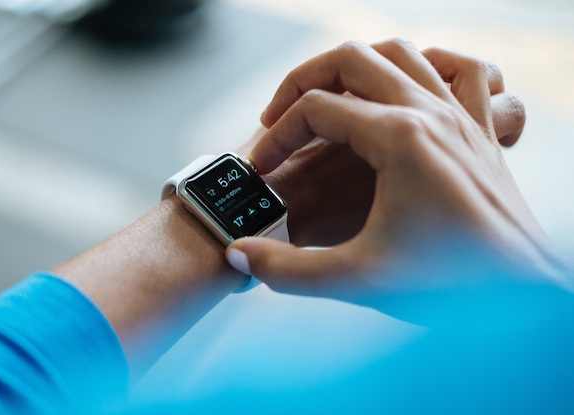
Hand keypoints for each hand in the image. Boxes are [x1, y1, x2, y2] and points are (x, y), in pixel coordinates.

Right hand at [225, 39, 568, 308]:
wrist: (526, 299)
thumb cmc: (453, 286)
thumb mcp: (357, 279)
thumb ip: (286, 269)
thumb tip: (238, 256)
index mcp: (399, 139)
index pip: (315, 109)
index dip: (276, 138)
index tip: (263, 172)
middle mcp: (431, 114)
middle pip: (350, 59)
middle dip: (302, 81)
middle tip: (278, 116)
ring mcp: (460, 117)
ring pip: (401, 53)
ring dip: (355, 66)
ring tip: (328, 97)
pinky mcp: (478, 132)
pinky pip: (462, 71)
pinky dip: (431, 64)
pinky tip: (411, 85)